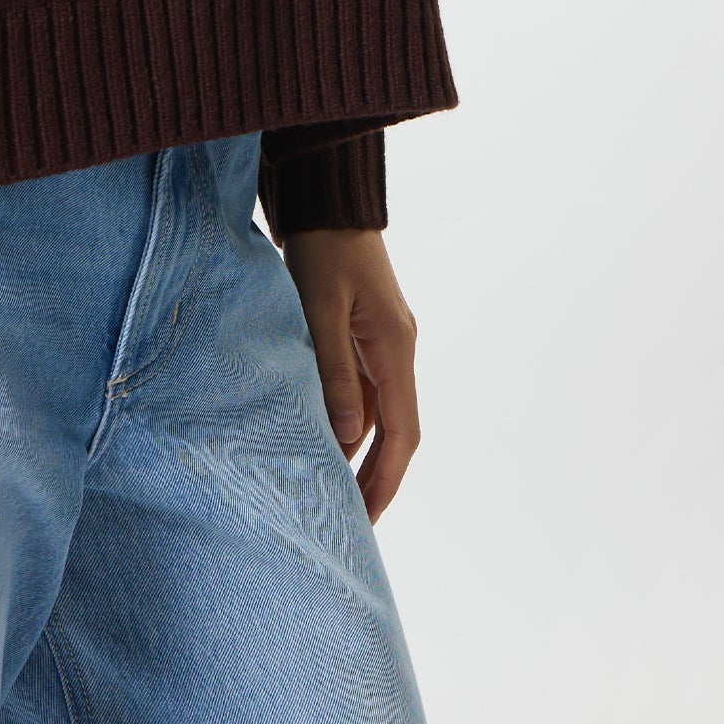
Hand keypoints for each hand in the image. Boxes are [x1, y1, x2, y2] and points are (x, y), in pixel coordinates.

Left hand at [280, 226, 421, 520]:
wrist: (328, 201)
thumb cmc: (323, 251)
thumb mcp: (322, 312)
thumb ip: (335, 373)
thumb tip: (349, 438)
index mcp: (395, 349)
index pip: (402, 434)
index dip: (386, 480)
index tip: (367, 519)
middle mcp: (396, 351)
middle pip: (394, 431)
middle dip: (376, 478)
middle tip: (350, 522)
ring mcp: (381, 343)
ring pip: (376, 412)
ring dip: (359, 452)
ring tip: (331, 491)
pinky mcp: (362, 333)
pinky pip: (361, 390)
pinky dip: (346, 419)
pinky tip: (322, 438)